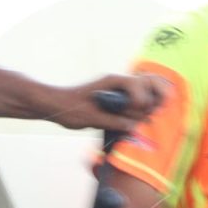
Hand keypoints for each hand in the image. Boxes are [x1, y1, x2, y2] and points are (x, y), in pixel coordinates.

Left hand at [45, 72, 170, 131]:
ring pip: (144, 94)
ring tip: (139, 122)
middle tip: (144, 116)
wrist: (55, 105)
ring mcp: (119, 92)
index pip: (139, 84)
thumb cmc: (69, 108)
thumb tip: (135, 126)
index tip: (135, 112)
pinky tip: (136, 124)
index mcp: (112, 81)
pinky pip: (135, 104)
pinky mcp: (117, 101)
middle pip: (148, 84)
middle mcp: (119, 84)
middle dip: (151, 100)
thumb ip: (113, 121)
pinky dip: (139, 112)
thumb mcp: (91, 117)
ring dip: (146, 108)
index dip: (141, 99)